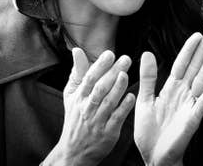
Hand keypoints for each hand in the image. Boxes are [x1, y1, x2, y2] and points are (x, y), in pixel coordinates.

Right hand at [45, 48, 134, 165]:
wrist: (74, 151)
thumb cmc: (75, 119)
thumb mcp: (71, 96)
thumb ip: (77, 73)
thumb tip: (77, 51)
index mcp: (79, 98)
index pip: (89, 79)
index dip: (99, 66)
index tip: (110, 54)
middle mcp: (87, 108)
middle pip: (100, 88)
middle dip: (112, 73)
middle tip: (126, 59)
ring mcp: (98, 121)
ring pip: (108, 102)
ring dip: (118, 88)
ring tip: (126, 75)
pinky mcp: (108, 133)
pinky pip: (117, 118)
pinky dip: (124, 107)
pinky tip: (132, 97)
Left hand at [134, 29, 202, 165]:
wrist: (153, 157)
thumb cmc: (149, 132)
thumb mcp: (144, 101)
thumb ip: (148, 78)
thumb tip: (146, 53)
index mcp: (171, 88)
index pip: (182, 64)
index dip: (189, 49)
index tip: (197, 35)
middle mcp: (183, 93)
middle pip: (195, 67)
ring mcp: (190, 104)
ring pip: (202, 78)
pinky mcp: (194, 118)